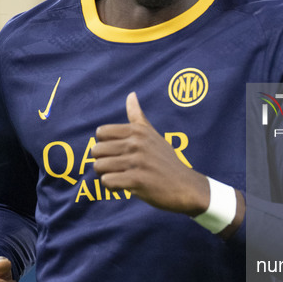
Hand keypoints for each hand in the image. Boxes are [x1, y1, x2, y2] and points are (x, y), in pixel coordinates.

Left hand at [92, 92, 209, 213]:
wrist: (185, 186)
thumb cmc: (166, 161)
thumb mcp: (153, 135)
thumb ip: (138, 117)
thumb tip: (131, 94)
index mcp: (138, 131)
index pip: (101, 132)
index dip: (104, 144)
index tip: (116, 153)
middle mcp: (137, 143)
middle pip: (97, 150)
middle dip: (102, 161)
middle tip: (116, 168)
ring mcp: (137, 162)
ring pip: (99, 166)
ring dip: (105, 175)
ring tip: (119, 177)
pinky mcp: (137, 180)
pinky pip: (107, 181)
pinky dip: (111, 186)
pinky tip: (123, 187)